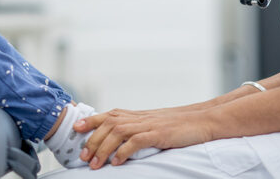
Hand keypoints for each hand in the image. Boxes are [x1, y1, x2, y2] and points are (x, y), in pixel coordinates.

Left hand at [75, 107, 215, 168]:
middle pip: (109, 123)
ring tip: (96, 164)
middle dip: (92, 140)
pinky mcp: (159, 134)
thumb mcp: (154, 124)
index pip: (109, 114)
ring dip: (104, 148)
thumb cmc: (179, 125)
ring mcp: (149, 124)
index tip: (76, 128)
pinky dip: (124, 151)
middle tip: (83, 157)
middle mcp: (140, 117)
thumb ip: (137, 128)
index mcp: (138, 115)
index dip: (91, 119)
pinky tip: (117, 162)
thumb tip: (120, 139)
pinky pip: (137, 141)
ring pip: (118, 132)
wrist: (203, 120)